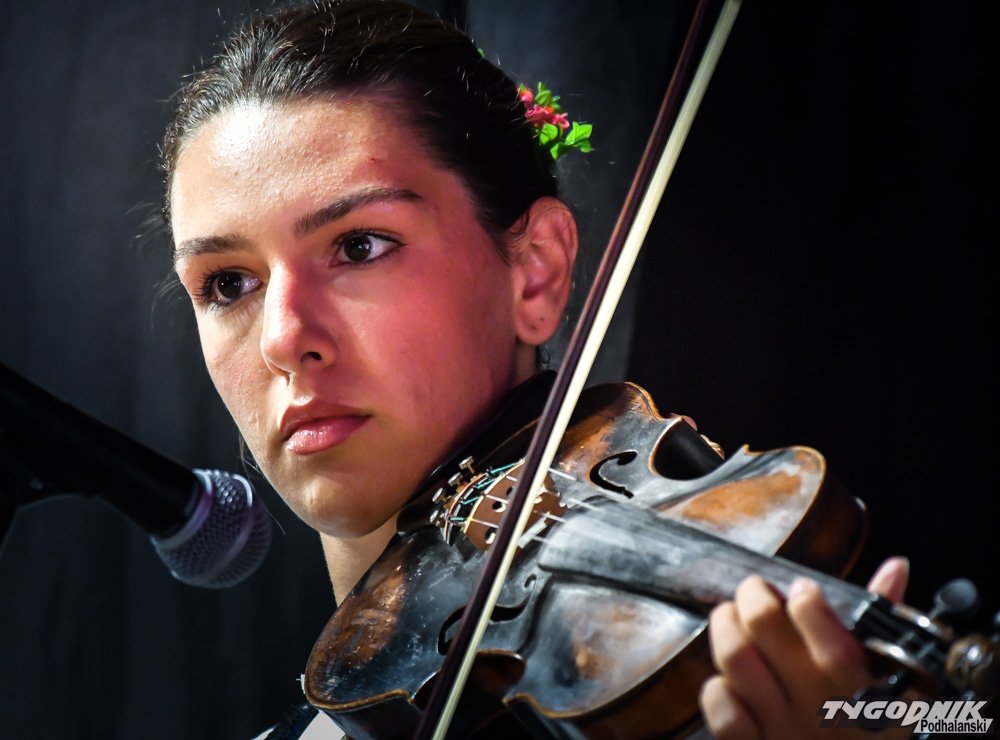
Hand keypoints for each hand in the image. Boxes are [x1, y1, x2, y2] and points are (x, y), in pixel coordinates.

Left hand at [699, 557, 909, 738]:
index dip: (808, 606)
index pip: (835, 650)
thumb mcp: (893, 682)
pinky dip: (717, 686)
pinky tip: (730, 679)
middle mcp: (825, 716)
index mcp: (871, 699)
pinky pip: (720, 706)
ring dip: (726, 625)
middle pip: (765, 629)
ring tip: (732, 616)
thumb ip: (884, 624)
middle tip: (756, 590)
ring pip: (734, 657)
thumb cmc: (870, 728)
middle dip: (754, 595)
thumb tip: (895, 567)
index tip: (803, 589)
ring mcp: (786, 734)